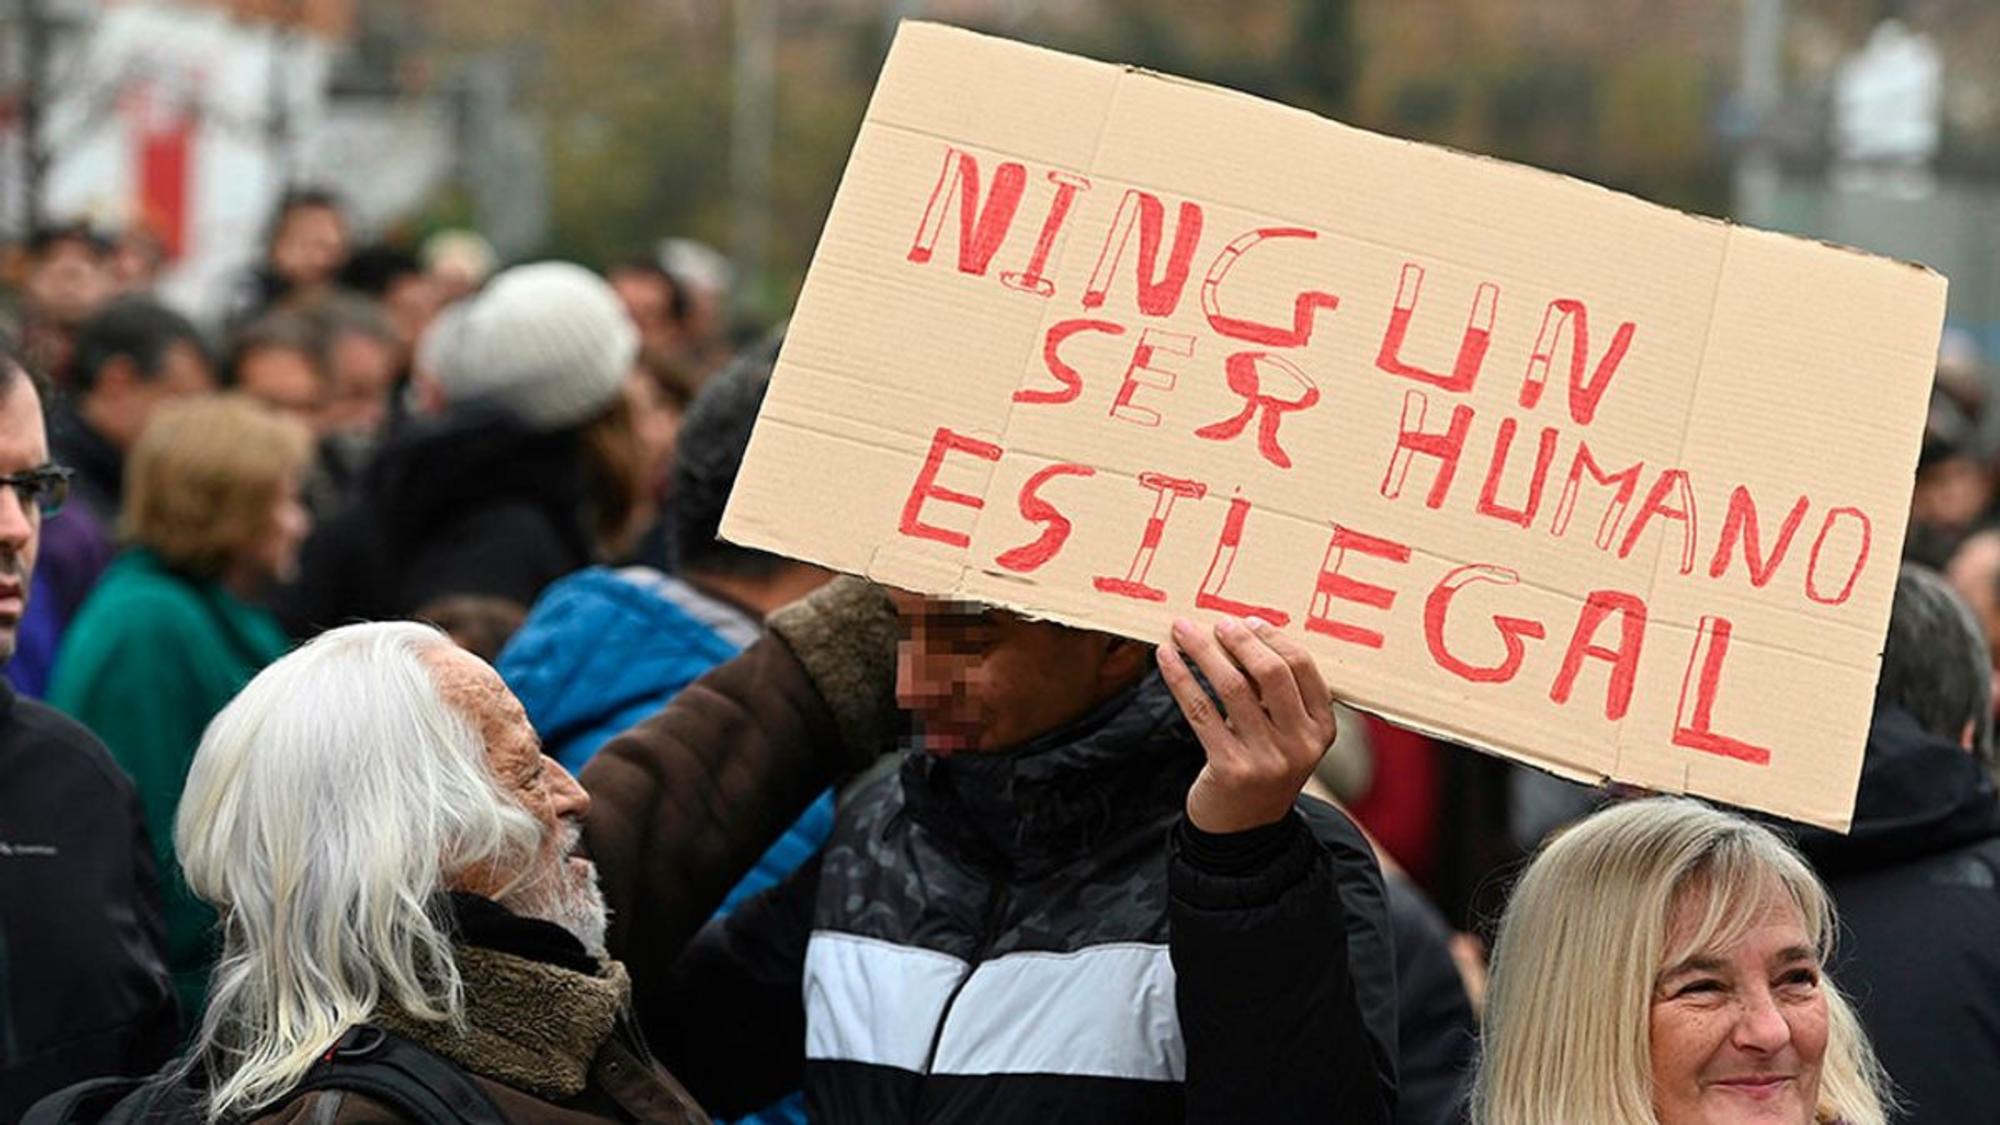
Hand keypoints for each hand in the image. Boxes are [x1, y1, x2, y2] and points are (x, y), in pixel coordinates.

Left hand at [1158, 615, 1337, 833]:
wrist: (1243, 831)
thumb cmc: (1261, 767)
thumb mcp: (1284, 735)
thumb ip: (1274, 695)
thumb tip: (1239, 633)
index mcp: (1322, 729)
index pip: (1303, 667)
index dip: (1273, 638)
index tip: (1246, 620)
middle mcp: (1301, 744)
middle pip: (1271, 673)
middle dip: (1239, 640)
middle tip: (1215, 622)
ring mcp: (1267, 759)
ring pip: (1232, 687)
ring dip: (1202, 651)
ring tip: (1182, 630)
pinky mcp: (1230, 768)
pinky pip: (1200, 711)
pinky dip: (1180, 678)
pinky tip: (1165, 658)